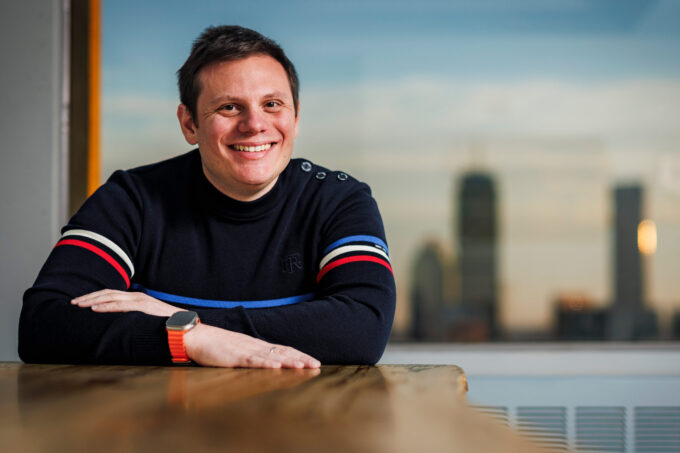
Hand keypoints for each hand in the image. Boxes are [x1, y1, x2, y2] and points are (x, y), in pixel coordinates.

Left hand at [71, 289, 181, 316]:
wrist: (183, 327)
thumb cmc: (167, 327)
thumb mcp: (147, 320)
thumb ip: (135, 320)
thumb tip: (121, 327)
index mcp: (137, 299)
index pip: (112, 294)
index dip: (95, 297)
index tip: (82, 302)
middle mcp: (137, 296)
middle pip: (107, 293)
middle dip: (88, 297)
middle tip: (74, 302)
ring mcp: (139, 300)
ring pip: (110, 296)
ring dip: (92, 300)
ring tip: (78, 304)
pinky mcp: (142, 307)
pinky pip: (119, 305)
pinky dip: (105, 305)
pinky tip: (93, 308)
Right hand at [184, 323, 320, 368]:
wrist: (197, 337)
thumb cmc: (216, 345)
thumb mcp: (239, 351)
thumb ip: (253, 356)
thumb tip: (268, 364)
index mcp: (257, 345)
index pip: (283, 349)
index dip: (299, 355)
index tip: (313, 361)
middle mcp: (255, 346)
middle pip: (282, 352)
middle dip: (300, 358)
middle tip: (316, 365)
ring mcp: (245, 350)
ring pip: (271, 356)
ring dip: (288, 361)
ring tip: (302, 366)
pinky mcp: (234, 356)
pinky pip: (252, 360)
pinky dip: (265, 363)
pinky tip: (275, 367)